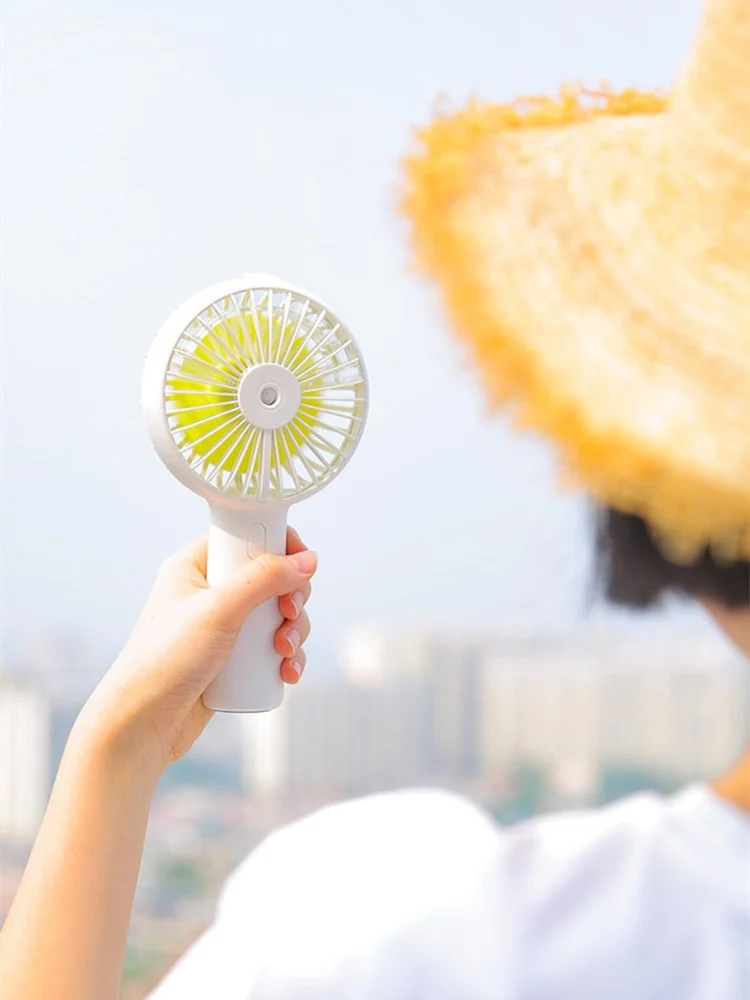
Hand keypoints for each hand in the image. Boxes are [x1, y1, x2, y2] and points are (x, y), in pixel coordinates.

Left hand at [78, 528, 316, 774]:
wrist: (142, 726)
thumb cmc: (164, 662)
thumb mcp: (218, 610)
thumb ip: (264, 578)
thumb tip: (307, 560)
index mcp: (195, 566)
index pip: (246, 538)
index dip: (279, 547)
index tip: (301, 564)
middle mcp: (210, 593)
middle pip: (271, 578)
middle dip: (291, 598)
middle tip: (289, 613)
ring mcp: (222, 627)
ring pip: (277, 615)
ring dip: (293, 632)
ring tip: (284, 652)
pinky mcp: (232, 659)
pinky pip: (272, 647)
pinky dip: (287, 657)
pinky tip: (287, 672)